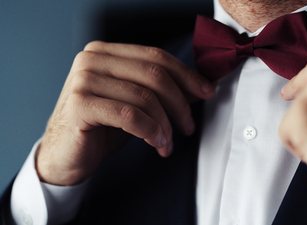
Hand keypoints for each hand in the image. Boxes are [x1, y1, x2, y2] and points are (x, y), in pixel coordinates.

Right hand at [36, 41, 214, 185]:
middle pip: (154, 74)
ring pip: (145, 96)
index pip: (156, 56)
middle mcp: (93, 59)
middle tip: (189, 125)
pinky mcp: (80, 104)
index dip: (186, 75)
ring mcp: (84, 79)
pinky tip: (156, 143)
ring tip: (167, 142)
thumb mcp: (136, 105)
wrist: (65, 155)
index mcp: (107, 53)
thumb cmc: (101, 128)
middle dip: (179, 102)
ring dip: (165, 124)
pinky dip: (150, 130)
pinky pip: (129, 115)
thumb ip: (161, 92)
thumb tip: (200, 86)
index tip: (207, 91)